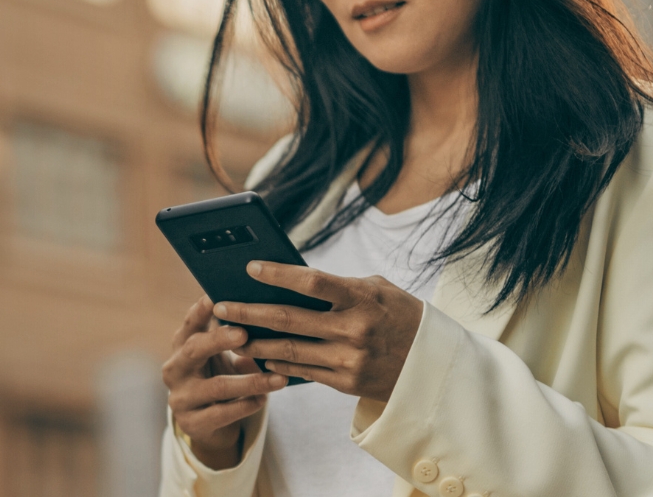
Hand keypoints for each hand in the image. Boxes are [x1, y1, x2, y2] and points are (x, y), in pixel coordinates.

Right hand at [160, 296, 292, 468]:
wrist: (209, 425)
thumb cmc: (219, 377)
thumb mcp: (221, 355)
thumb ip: (231, 335)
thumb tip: (262, 314)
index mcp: (181, 346)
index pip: (189, 323)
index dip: (200, 310)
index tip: (216, 297)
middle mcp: (175, 369)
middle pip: (194, 349)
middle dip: (219, 340)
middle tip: (244, 333)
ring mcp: (180, 397)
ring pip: (217, 386)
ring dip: (251, 381)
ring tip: (279, 379)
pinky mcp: (191, 423)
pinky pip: (222, 413)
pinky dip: (247, 405)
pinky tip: (264, 399)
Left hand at [219, 261, 423, 401]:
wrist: (433, 366)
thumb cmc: (399, 316)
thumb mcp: (378, 290)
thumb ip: (339, 286)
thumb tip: (290, 281)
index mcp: (363, 299)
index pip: (312, 282)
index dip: (278, 275)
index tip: (250, 268)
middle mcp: (354, 330)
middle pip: (289, 319)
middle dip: (248, 312)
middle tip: (219, 306)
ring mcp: (350, 360)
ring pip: (289, 350)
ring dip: (254, 343)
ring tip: (230, 334)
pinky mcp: (346, 383)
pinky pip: (302, 372)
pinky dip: (277, 364)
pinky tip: (259, 356)